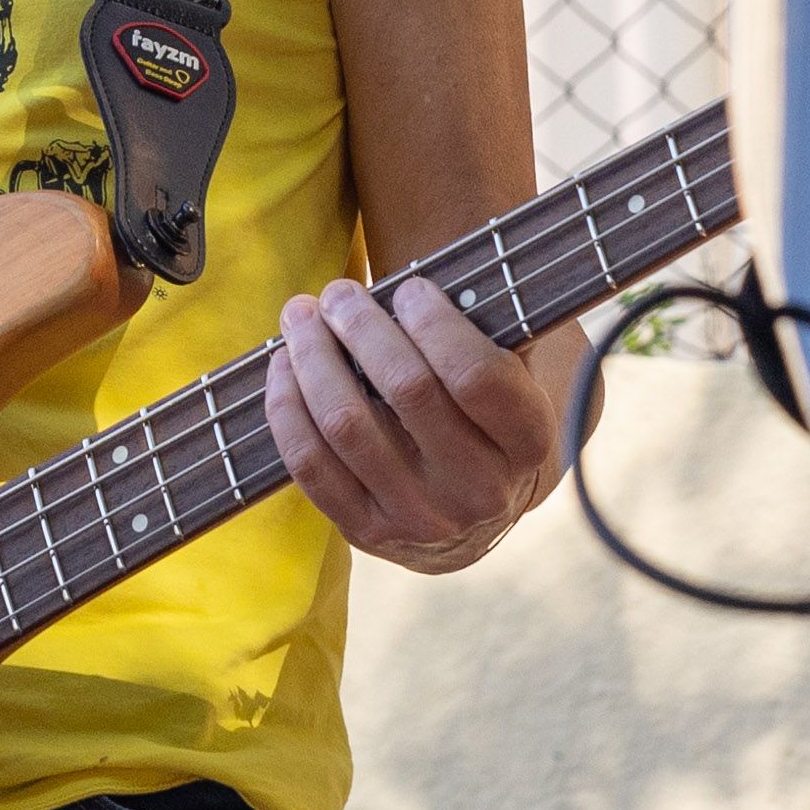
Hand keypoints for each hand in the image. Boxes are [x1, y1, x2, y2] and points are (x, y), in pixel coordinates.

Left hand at [262, 275, 561, 573]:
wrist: (471, 515)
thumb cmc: (483, 418)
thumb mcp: (511, 378)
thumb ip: (489, 331)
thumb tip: (432, 275)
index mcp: (527, 443)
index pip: (476, 375)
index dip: (434, 322)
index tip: (409, 286)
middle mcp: (478, 491)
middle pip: (407, 390)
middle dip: (362, 326)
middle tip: (339, 291)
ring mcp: (420, 519)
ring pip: (347, 424)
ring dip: (313, 357)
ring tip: (301, 315)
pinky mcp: (366, 533)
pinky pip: (309, 464)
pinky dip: (287, 407)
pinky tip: (283, 366)